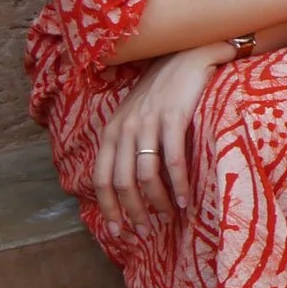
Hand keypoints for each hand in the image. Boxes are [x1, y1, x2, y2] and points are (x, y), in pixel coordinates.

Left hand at [91, 45, 220, 235]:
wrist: (185, 56)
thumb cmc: (163, 92)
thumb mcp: (136, 118)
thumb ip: (129, 145)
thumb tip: (130, 184)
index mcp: (112, 131)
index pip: (101, 178)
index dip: (108, 208)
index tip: (120, 232)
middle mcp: (124, 128)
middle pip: (121, 181)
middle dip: (133, 211)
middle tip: (148, 228)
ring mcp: (147, 122)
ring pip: (144, 174)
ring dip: (156, 201)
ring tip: (169, 214)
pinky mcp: (172, 117)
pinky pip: (172, 159)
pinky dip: (178, 184)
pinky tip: (185, 199)